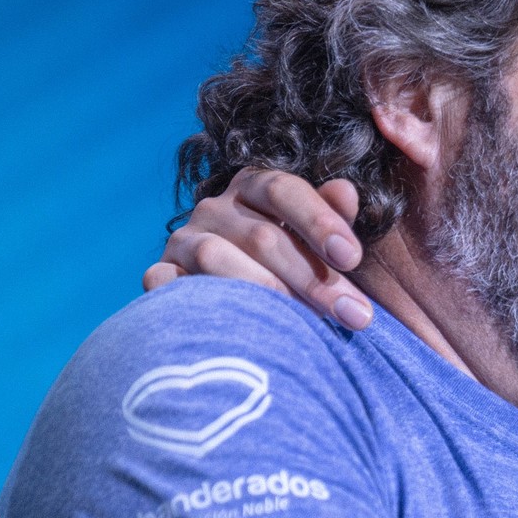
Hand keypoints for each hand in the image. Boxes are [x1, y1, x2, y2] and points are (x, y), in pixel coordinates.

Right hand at [143, 169, 373, 328]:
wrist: (244, 315)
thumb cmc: (298, 272)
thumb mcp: (321, 243)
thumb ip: (333, 217)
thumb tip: (347, 191)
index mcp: (254, 188)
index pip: (282, 190)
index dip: (319, 221)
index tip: (352, 257)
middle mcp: (214, 209)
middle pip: (261, 236)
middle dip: (314, 279)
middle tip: (356, 316)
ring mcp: (183, 241)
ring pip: (216, 258)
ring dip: (267, 294)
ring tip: (310, 329)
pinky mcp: (160, 275)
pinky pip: (169, 285)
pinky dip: (201, 304)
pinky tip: (240, 328)